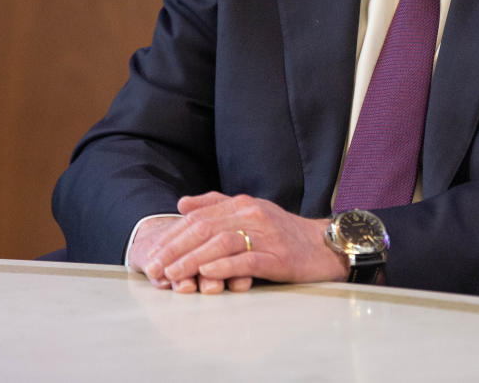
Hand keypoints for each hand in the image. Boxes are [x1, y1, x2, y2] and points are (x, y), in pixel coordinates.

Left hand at [140, 192, 347, 293]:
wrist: (325, 246)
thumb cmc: (285, 234)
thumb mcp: (251, 213)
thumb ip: (216, 206)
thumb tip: (182, 205)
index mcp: (243, 205)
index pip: (199, 217)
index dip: (172, 235)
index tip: (153, 253)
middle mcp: (252, 215)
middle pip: (205, 229)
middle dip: (175, 249)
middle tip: (155, 267)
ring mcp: (266, 235)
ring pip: (222, 243)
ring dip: (193, 260)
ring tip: (173, 274)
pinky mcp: (279, 257)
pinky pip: (247, 259)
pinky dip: (225, 266)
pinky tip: (207, 273)